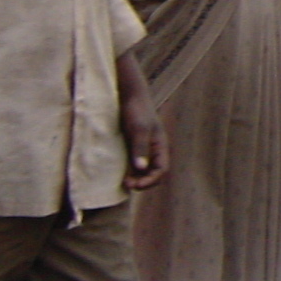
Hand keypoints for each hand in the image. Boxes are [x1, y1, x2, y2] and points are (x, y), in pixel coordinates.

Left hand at [115, 56, 167, 190]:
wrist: (128, 95)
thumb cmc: (137, 110)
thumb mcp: (139, 129)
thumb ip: (140, 148)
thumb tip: (141, 168)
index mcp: (160, 146)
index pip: (161, 170)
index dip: (151, 181)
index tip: (135, 184)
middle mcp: (153, 150)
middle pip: (153, 173)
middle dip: (143, 182)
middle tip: (127, 184)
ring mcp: (142, 149)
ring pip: (143, 171)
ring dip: (135, 178)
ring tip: (123, 181)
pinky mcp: (131, 146)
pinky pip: (132, 164)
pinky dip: (128, 172)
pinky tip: (119, 173)